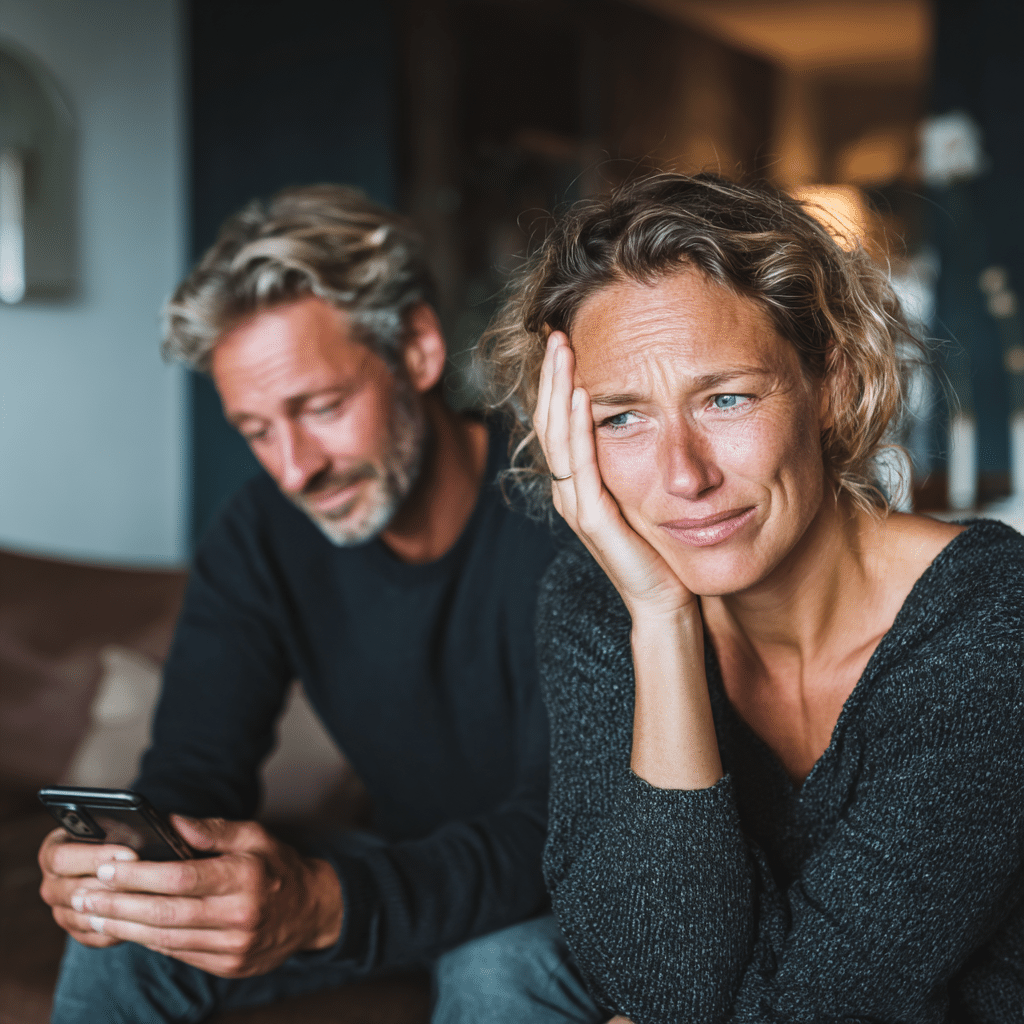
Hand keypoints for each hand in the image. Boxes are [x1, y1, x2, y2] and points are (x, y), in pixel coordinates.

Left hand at [39, 817, 342, 976]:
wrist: (311, 910)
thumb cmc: (276, 866)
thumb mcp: (255, 835)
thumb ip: (213, 829)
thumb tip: (169, 822)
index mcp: (246, 876)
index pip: (182, 878)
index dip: (140, 875)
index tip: (107, 868)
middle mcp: (241, 914)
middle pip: (167, 913)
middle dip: (119, 905)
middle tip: (84, 897)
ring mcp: (235, 946)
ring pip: (168, 939)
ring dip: (125, 928)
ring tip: (94, 915)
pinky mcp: (230, 966)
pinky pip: (180, 954)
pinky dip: (149, 942)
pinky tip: (127, 929)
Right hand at [39, 827, 136, 948]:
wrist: (115, 860)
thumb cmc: (117, 835)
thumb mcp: (114, 826)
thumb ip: (117, 829)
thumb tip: (137, 834)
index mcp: (52, 852)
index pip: (62, 859)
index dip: (96, 857)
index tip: (129, 855)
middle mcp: (51, 884)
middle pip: (73, 891)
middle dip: (111, 886)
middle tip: (142, 881)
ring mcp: (61, 910)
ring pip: (83, 917)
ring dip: (114, 909)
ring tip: (145, 900)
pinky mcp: (76, 930)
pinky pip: (93, 936)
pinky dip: (116, 928)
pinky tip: (139, 918)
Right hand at [534, 331, 693, 620]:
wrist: (667, 604)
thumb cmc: (662, 552)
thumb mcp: (645, 496)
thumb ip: (635, 464)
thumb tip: (647, 419)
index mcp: (580, 484)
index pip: (559, 423)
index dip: (558, 382)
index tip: (565, 341)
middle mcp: (571, 491)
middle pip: (550, 422)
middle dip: (552, 375)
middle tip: (556, 332)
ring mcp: (578, 505)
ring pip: (558, 437)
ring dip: (558, 390)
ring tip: (562, 350)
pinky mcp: (593, 520)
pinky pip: (580, 465)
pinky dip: (577, 428)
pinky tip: (579, 395)